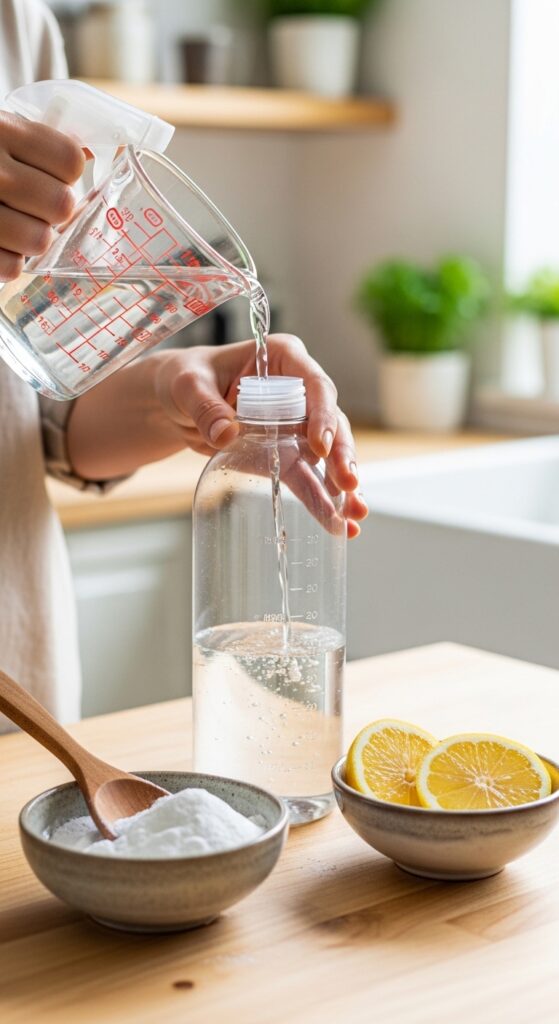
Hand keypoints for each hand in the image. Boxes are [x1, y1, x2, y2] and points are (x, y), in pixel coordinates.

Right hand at [0, 113, 83, 280]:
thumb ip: (39, 142)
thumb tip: (91, 155)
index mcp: (0, 128)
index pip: (69, 161)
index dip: (66, 174)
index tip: (52, 175)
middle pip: (61, 205)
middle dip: (53, 210)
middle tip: (35, 207)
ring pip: (39, 240)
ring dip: (32, 238)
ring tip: (16, 226)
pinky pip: (11, 267)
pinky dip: (9, 261)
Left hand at [153, 335, 367, 537]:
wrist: (174, 404)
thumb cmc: (184, 380)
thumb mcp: (187, 385)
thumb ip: (204, 406)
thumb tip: (227, 434)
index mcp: (283, 358)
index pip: (315, 385)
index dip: (322, 414)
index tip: (319, 446)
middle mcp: (298, 391)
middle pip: (331, 422)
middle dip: (343, 455)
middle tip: (350, 483)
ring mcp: (295, 424)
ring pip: (328, 454)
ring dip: (342, 485)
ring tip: (354, 515)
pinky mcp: (285, 453)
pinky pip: (309, 476)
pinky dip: (323, 499)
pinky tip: (338, 523)